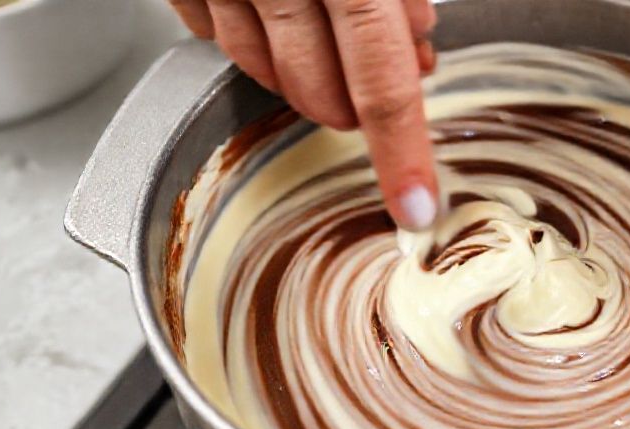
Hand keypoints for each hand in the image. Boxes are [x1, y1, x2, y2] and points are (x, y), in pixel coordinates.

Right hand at [168, 0, 439, 229]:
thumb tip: (417, 45)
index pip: (382, 86)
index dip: (401, 155)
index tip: (414, 208)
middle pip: (319, 94)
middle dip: (351, 108)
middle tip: (369, 83)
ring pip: (261, 70)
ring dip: (299, 75)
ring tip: (321, 30)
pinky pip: (211, 34)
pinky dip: (247, 38)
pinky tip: (266, 12)